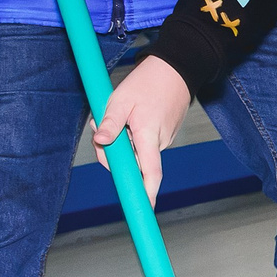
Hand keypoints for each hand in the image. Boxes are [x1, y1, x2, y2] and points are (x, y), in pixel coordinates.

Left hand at [92, 55, 191, 200]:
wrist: (175, 68)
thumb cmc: (148, 82)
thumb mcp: (121, 99)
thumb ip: (110, 123)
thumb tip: (101, 142)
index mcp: (148, 135)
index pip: (150, 172)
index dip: (147, 193)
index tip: (144, 208)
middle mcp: (159, 142)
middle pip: (133, 162)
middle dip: (113, 152)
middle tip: (100, 129)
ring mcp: (163, 138)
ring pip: (136, 151)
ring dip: (122, 141)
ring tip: (120, 115)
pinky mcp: (163, 134)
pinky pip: (143, 143)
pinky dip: (132, 135)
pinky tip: (131, 116)